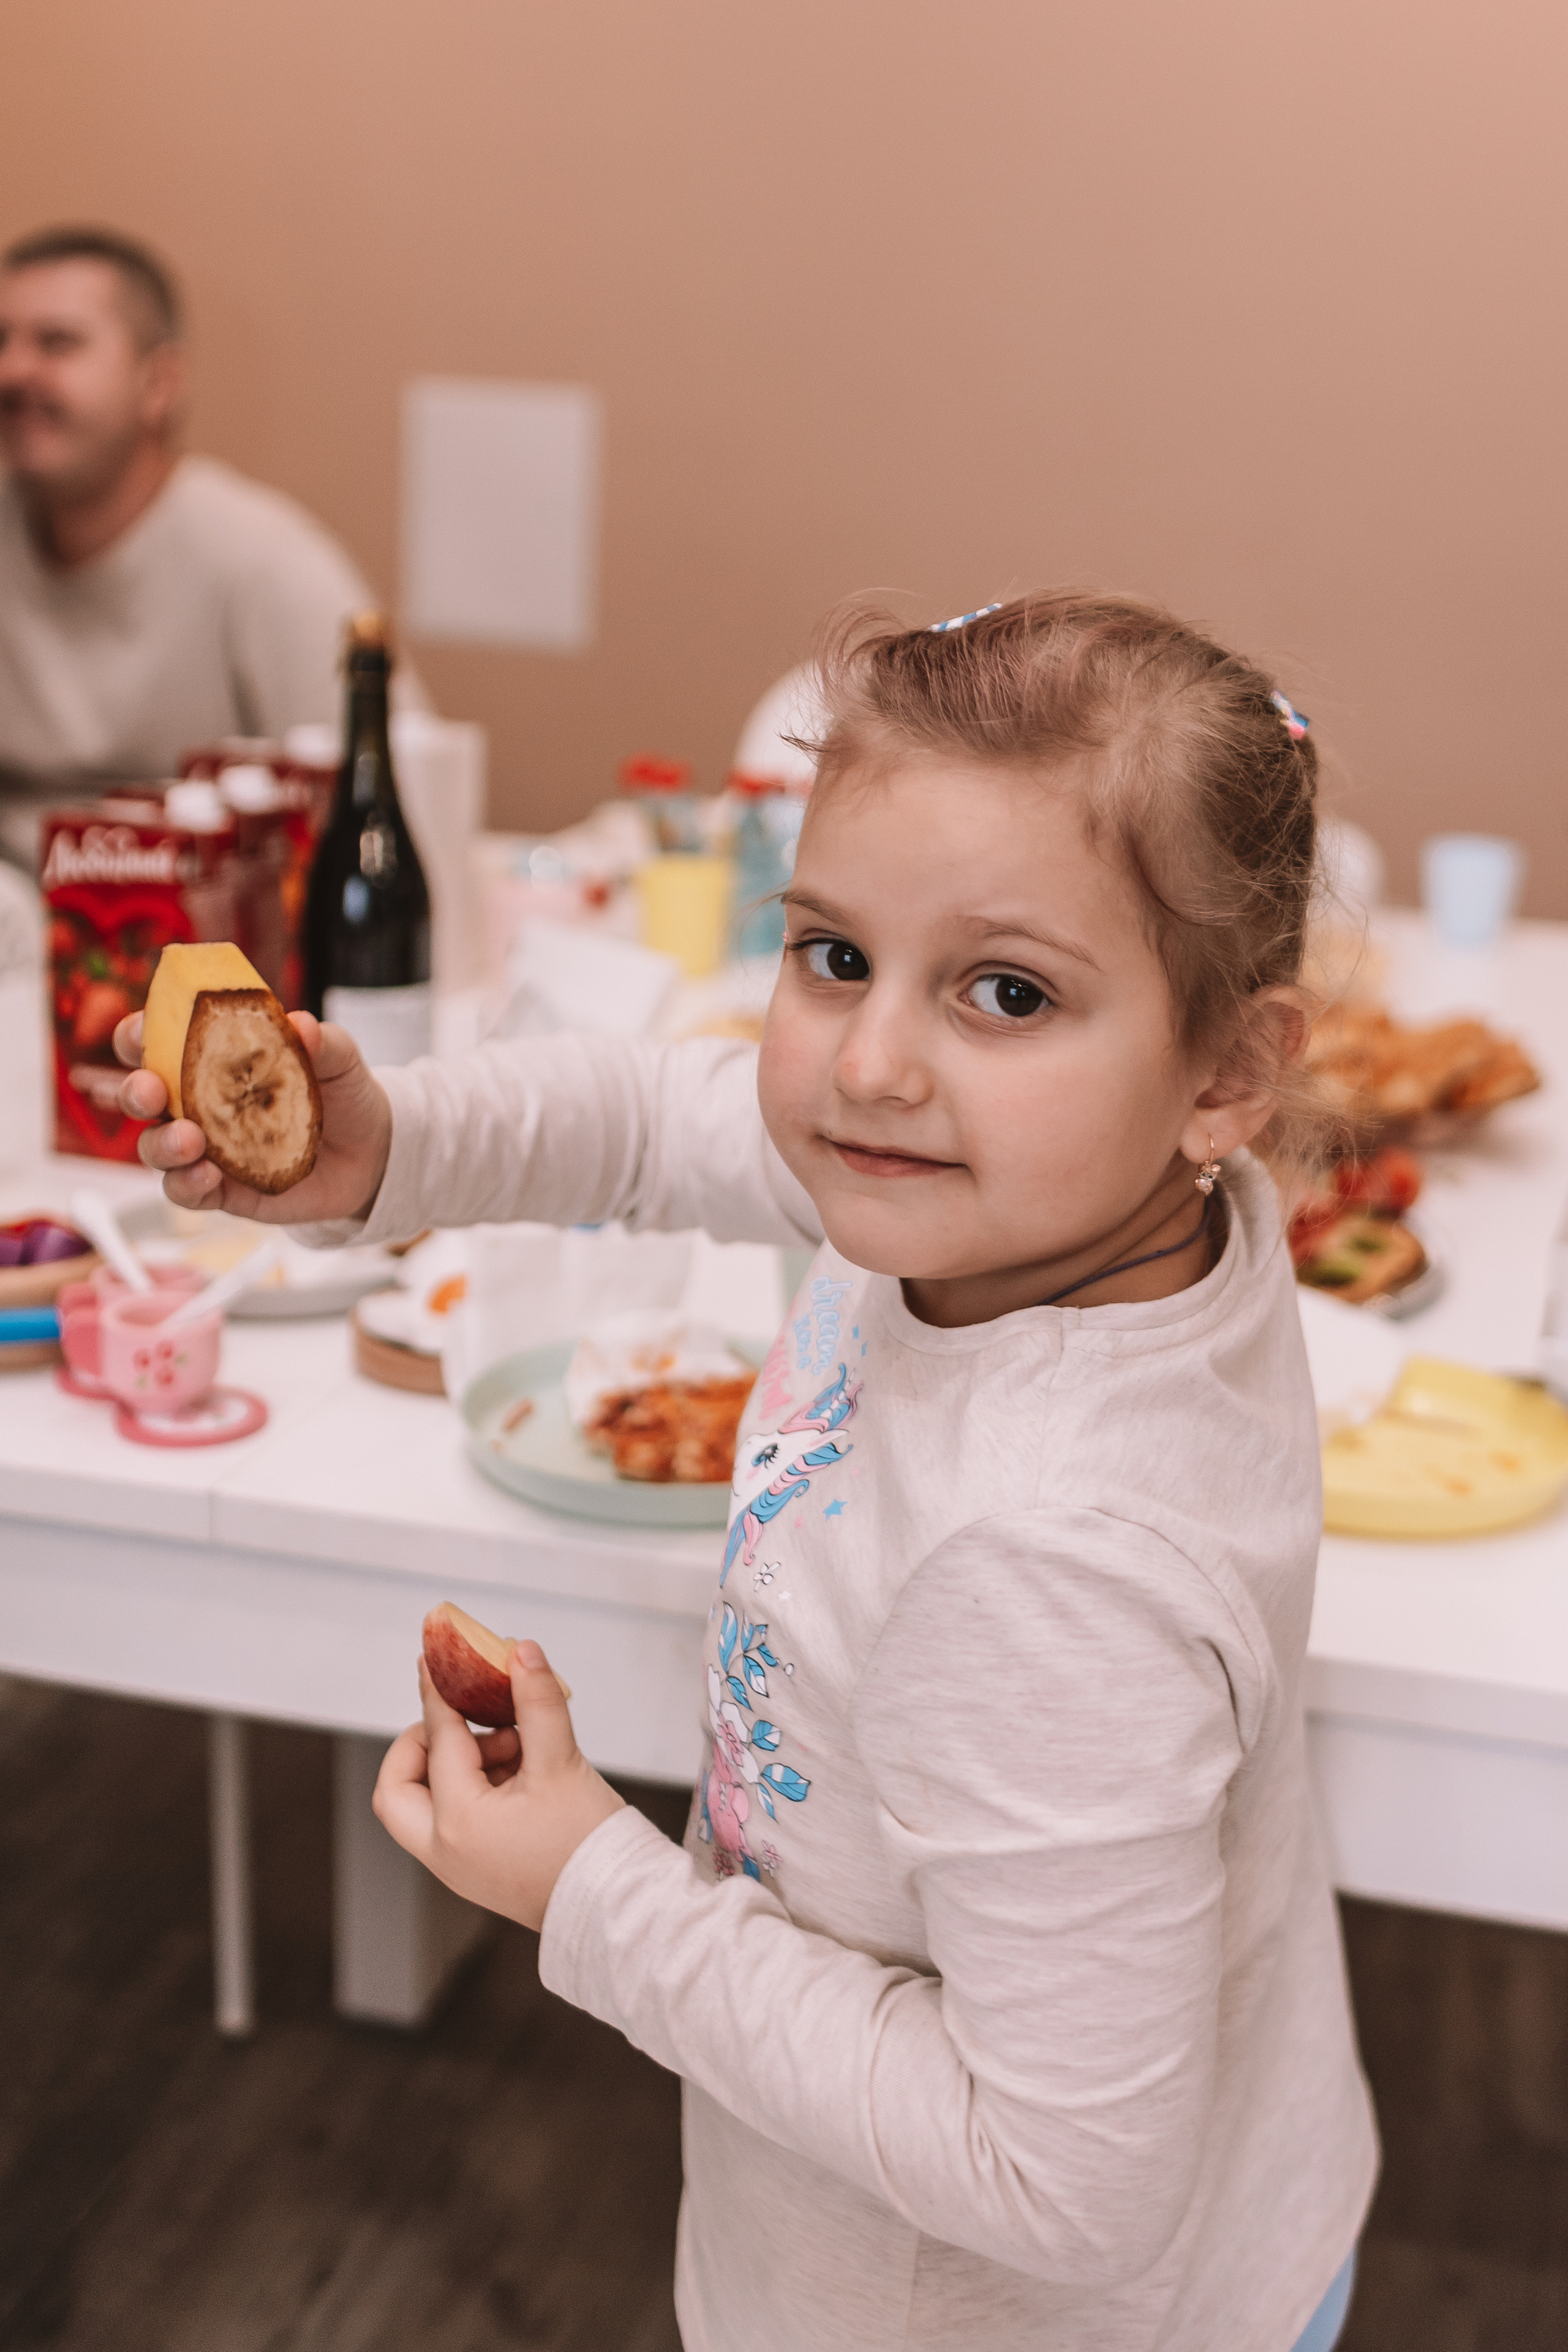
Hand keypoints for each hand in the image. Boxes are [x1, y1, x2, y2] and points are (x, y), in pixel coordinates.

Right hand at [113, 1008, 392, 1222]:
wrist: (372, 1153)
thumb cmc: (341, 1093)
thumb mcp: (339, 1060)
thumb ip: (321, 1041)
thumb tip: (300, 1024)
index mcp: (210, 1057)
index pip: (156, 1040)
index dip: (138, 1033)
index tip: (142, 1032)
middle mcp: (196, 1102)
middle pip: (142, 1094)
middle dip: (136, 1091)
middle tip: (152, 1092)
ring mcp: (205, 1149)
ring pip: (154, 1148)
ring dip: (161, 1143)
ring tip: (189, 1140)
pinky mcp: (222, 1190)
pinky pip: (186, 1191)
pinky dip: (188, 1184)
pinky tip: (207, 1175)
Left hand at [372, 1642, 625, 1931]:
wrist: (616, 1907)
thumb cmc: (588, 1844)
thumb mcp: (561, 1761)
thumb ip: (537, 1701)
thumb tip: (521, 1650)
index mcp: (458, 1823)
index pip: (438, 1739)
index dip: (438, 1692)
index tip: (434, 1659)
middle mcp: (445, 1850)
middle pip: (397, 1787)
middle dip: (423, 1745)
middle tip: (460, 1722)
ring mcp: (457, 1866)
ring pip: (423, 1804)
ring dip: (457, 1764)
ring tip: (517, 1745)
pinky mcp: (476, 1870)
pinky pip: (452, 1820)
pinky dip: (473, 1787)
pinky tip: (522, 1770)